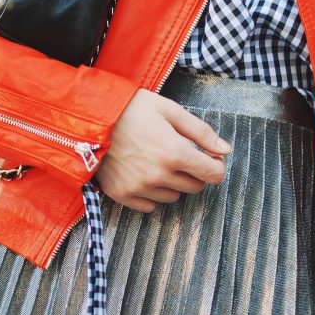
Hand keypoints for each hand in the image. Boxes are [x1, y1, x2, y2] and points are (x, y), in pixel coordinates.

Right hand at [94, 87, 231, 211]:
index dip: (215, 165)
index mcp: (174, 152)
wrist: (89, 118)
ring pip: (174, 197)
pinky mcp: (123, 195)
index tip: (208, 157)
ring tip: (156, 161)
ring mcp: (139, 188)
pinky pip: (150, 205)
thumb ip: (201, 132)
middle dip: (193, 172)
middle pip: (195, 187)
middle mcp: (159, 175)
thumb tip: (225, 150)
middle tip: (178, 154)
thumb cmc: (130, 109)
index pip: (213, 175)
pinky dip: (151, 193)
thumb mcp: (169, 110)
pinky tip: (142, 173)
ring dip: (172, 183)